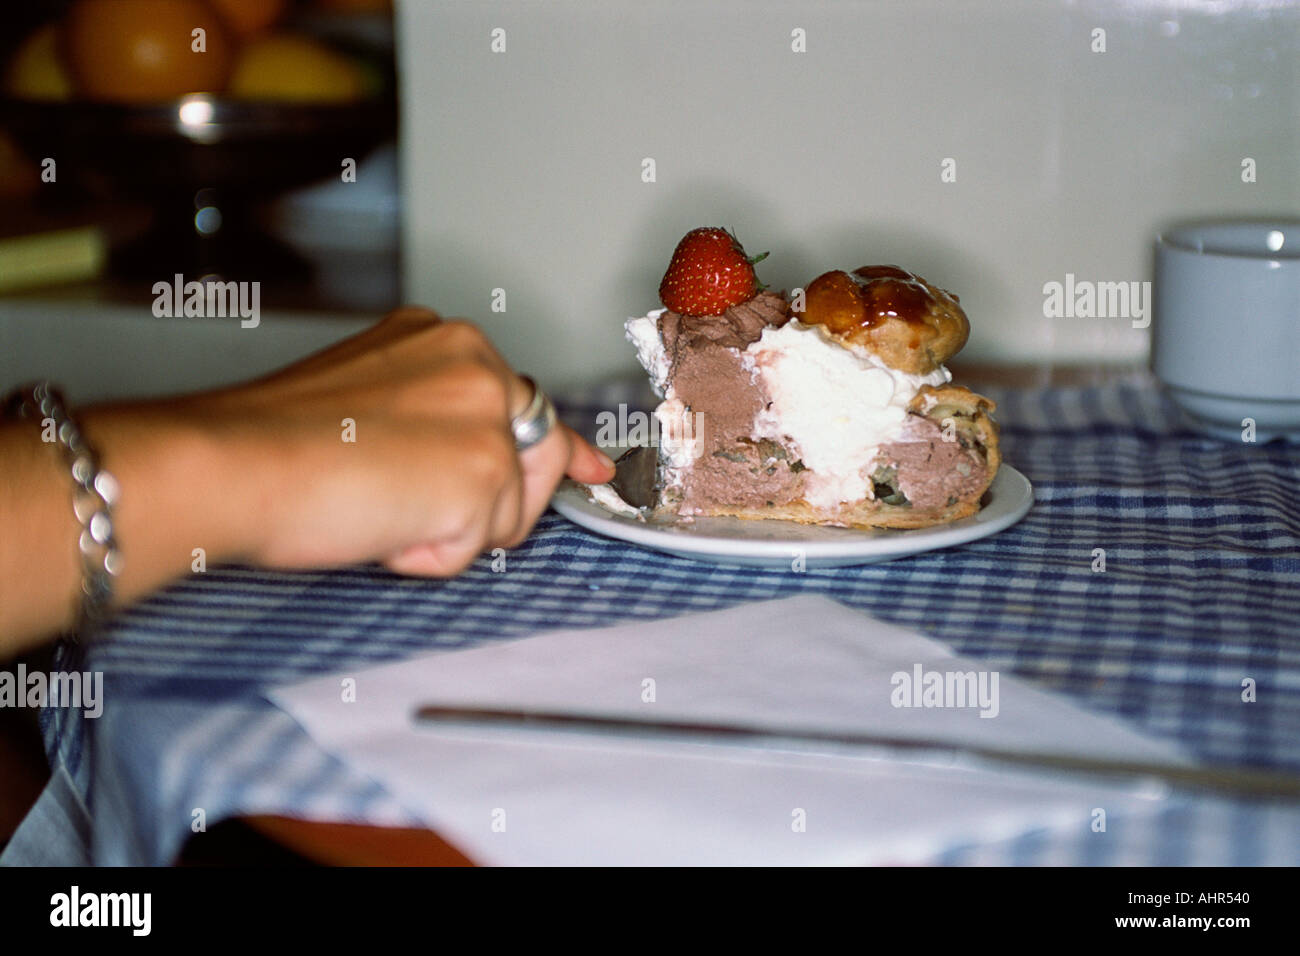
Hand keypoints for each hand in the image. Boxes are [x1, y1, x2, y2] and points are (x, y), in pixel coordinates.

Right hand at [191, 306, 614, 575]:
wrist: (228, 462)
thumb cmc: (274, 444)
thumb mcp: (372, 405)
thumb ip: (443, 420)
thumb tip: (504, 453)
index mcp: (446, 342)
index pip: (523, 404)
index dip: (557, 447)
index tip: (593, 465)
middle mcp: (477, 364)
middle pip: (533, 462)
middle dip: (486, 503)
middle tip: (403, 501)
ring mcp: (487, 417)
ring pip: (507, 513)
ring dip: (447, 530)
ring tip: (374, 502)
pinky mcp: (484, 471)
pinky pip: (473, 548)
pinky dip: (426, 555)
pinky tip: (378, 523)